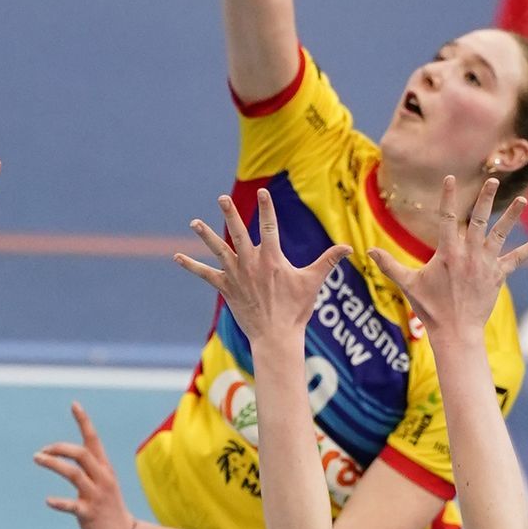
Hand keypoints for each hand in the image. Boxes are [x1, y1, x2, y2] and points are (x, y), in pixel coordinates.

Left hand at [35, 403, 135, 528]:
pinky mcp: (89, 514)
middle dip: (60, 447)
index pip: (93, 440)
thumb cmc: (109, 507)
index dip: (84, 421)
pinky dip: (59, 502)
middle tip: (41, 451)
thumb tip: (67, 453)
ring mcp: (96, 496)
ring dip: (53, 464)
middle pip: (81, 453)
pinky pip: (72, 505)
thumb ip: (88, 467)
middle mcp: (101, 478)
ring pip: (74, 473)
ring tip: (37, 458)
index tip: (74, 404)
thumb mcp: (102, 482)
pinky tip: (48, 500)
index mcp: (104, 468)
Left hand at [174, 187, 348, 344]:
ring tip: (194, 222)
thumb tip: (350, 247)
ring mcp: (236, 275)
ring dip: (206, 235)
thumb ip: (329, 260)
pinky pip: (206, 275)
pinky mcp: (226, 288)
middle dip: (230, 213)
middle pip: (238, 232)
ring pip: (218, 250)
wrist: (276, 336)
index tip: (263, 192)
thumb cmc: (296, 309)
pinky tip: (177, 257)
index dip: (267, 208)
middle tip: (221, 198)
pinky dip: (191, 266)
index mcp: (272, 258)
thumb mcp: (313, 282)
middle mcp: (251, 263)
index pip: (269, 226)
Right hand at [370, 174, 527, 339]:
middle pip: (480, 220)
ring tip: (523, 199)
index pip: (448, 218)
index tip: (450, 179)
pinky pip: (517, 258)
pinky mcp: (498, 275)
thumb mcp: (407, 284)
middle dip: (486, 198)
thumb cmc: (430, 308)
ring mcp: (486, 264)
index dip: (449, 197)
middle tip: (494, 180)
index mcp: (448, 253)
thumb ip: (389, 265)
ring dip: (512, 216)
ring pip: (501, 234)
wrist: (455, 331)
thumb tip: (367, 252)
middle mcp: (469, 254)